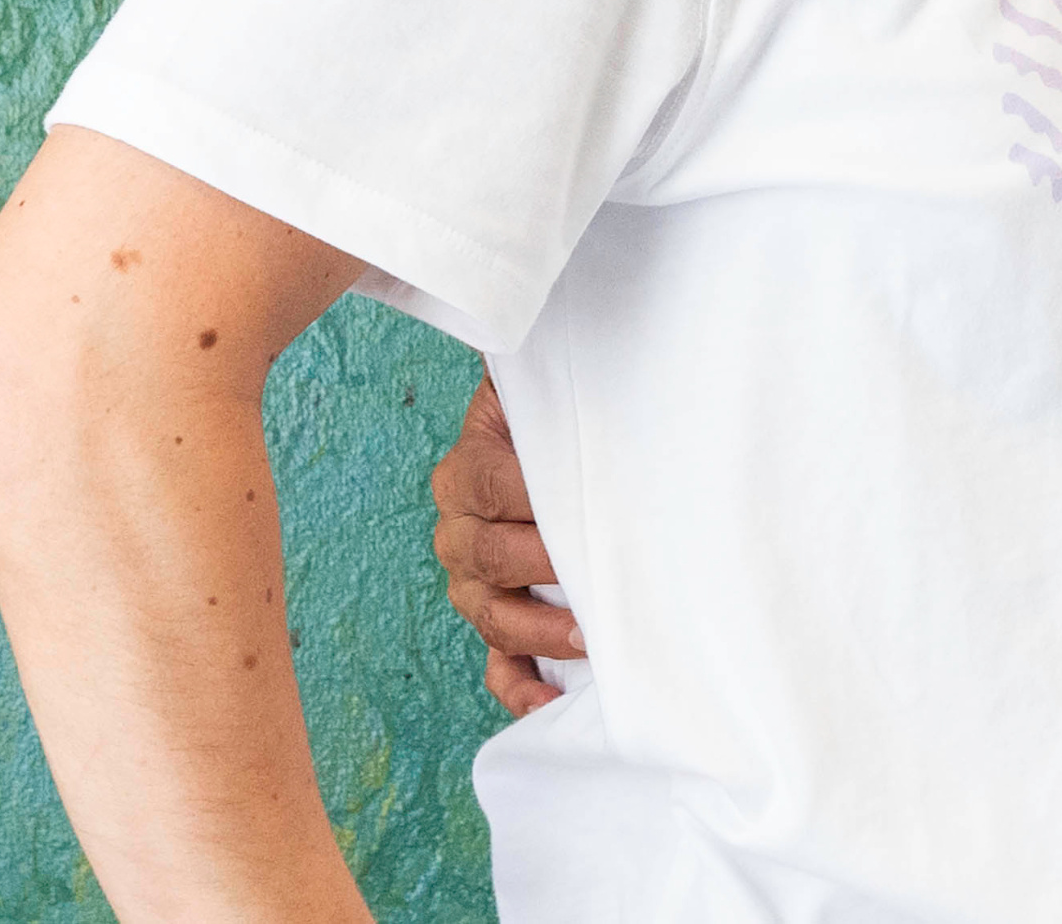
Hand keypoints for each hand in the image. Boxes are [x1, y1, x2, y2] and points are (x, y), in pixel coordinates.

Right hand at [428, 374, 580, 716]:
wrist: (547, 439)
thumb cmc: (560, 413)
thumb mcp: (542, 389)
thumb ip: (547, 381)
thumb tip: (569, 354)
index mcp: (464, 473)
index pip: (491, 489)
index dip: (538, 500)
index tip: (593, 504)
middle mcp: (457, 532)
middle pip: (489, 558)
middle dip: (546, 566)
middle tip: (604, 570)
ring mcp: (471, 584)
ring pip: (492, 617)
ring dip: (541, 632)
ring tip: (591, 638)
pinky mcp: (495, 621)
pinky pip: (496, 665)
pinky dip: (520, 688)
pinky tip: (550, 706)